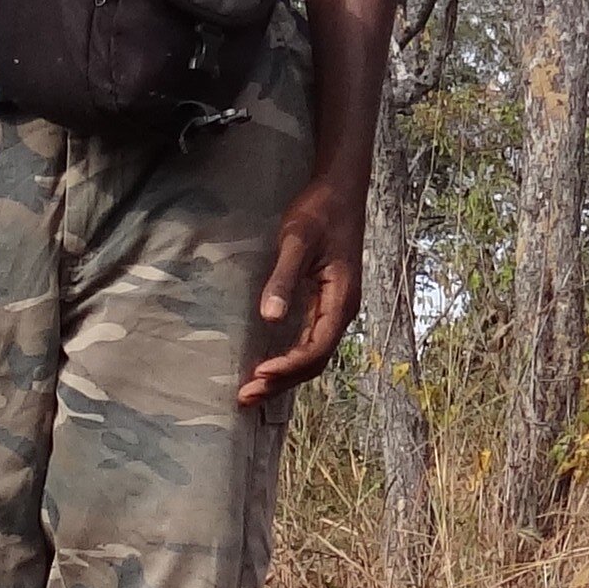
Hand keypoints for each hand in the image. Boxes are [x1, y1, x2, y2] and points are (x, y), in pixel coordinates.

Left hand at [240, 171, 363, 408]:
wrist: (340, 190)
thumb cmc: (319, 212)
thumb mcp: (296, 241)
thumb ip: (283, 279)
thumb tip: (270, 318)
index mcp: (341, 299)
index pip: (317, 348)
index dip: (288, 367)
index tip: (259, 375)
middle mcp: (342, 310)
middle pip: (315, 361)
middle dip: (282, 381)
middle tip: (246, 397)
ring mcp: (335, 309)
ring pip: (313, 355)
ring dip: (284, 375)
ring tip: (253, 391)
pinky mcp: (326, 303)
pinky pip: (310, 341)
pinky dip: (289, 359)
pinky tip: (269, 366)